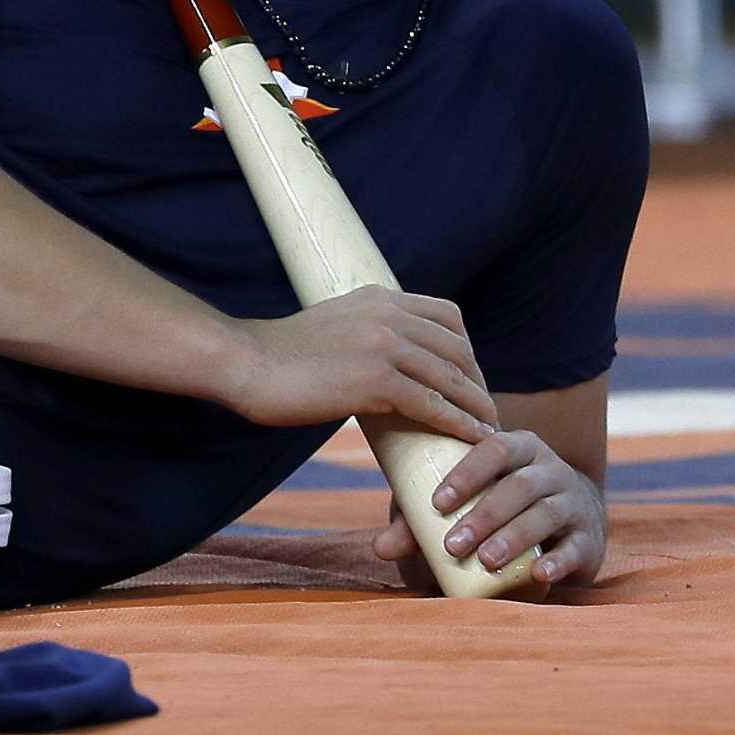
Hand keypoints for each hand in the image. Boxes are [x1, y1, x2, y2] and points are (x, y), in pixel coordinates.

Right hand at [223, 285, 499, 442]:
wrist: (246, 362)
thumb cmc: (281, 354)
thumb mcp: (332, 324)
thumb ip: (363, 331)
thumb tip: (382, 359)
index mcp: (378, 296)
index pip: (446, 315)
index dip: (465, 348)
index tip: (468, 376)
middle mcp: (387, 314)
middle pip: (456, 347)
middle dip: (476, 380)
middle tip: (482, 408)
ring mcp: (383, 345)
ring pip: (450, 377)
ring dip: (476, 405)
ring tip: (488, 428)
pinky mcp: (376, 380)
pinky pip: (432, 404)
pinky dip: (458, 423)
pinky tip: (470, 438)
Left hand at [371, 428, 606, 589]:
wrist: (565, 522)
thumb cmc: (495, 504)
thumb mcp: (459, 504)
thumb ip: (420, 520)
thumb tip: (379, 547)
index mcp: (517, 447)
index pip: (493, 447)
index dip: (467, 473)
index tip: (437, 503)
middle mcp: (549, 468)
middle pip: (519, 485)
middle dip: (485, 515)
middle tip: (454, 545)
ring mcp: (574, 501)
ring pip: (546, 513)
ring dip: (515, 537)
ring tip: (486, 561)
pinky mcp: (589, 538)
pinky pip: (576, 547)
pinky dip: (558, 561)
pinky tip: (537, 574)